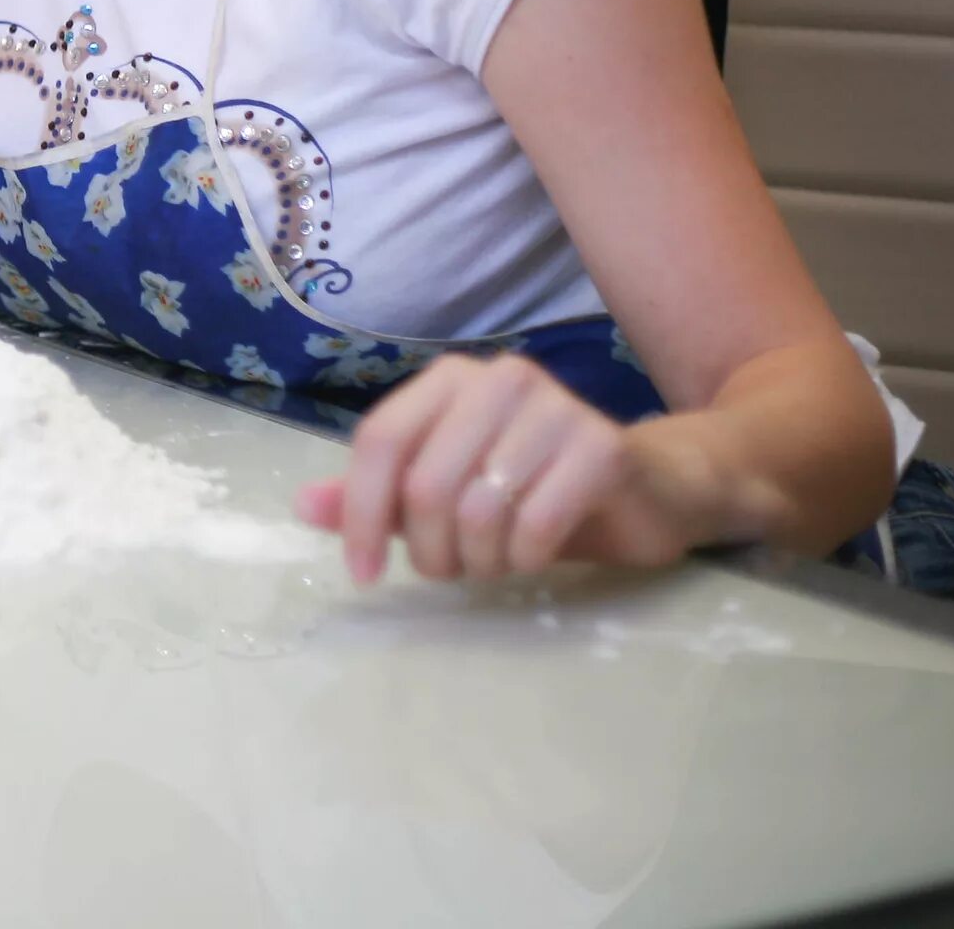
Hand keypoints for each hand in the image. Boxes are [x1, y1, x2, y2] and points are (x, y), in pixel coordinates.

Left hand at [297, 353, 708, 584]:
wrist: (651, 488)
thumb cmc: (537, 491)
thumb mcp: (448, 496)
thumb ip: (377, 497)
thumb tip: (302, 506)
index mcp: (449, 381)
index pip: (380, 442)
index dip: (360, 514)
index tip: (362, 574)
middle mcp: (497, 378)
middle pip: (425, 484)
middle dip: (430, 550)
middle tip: (452, 571)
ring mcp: (555, 404)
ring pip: (477, 509)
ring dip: (480, 560)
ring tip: (497, 563)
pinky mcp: (603, 445)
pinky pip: (535, 523)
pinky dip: (527, 557)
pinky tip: (537, 555)